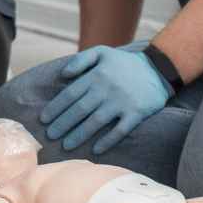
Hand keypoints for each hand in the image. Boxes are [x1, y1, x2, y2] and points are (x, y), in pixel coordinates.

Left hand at [40, 45, 174, 154]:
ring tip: (66, 146)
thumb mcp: (102, 52)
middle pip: (80, 110)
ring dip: (79, 135)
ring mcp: (122, 102)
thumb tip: (62, 75)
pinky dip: (108, 141)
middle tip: (50, 136)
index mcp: (96, 75)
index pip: (70, 94)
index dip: (55, 108)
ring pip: (96, 122)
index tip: (44, 120)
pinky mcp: (136, 113)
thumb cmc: (125, 63)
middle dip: (62, 124)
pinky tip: (96, 151)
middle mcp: (106, 89)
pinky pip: (120, 130)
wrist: (159, 68)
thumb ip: (80, 60)